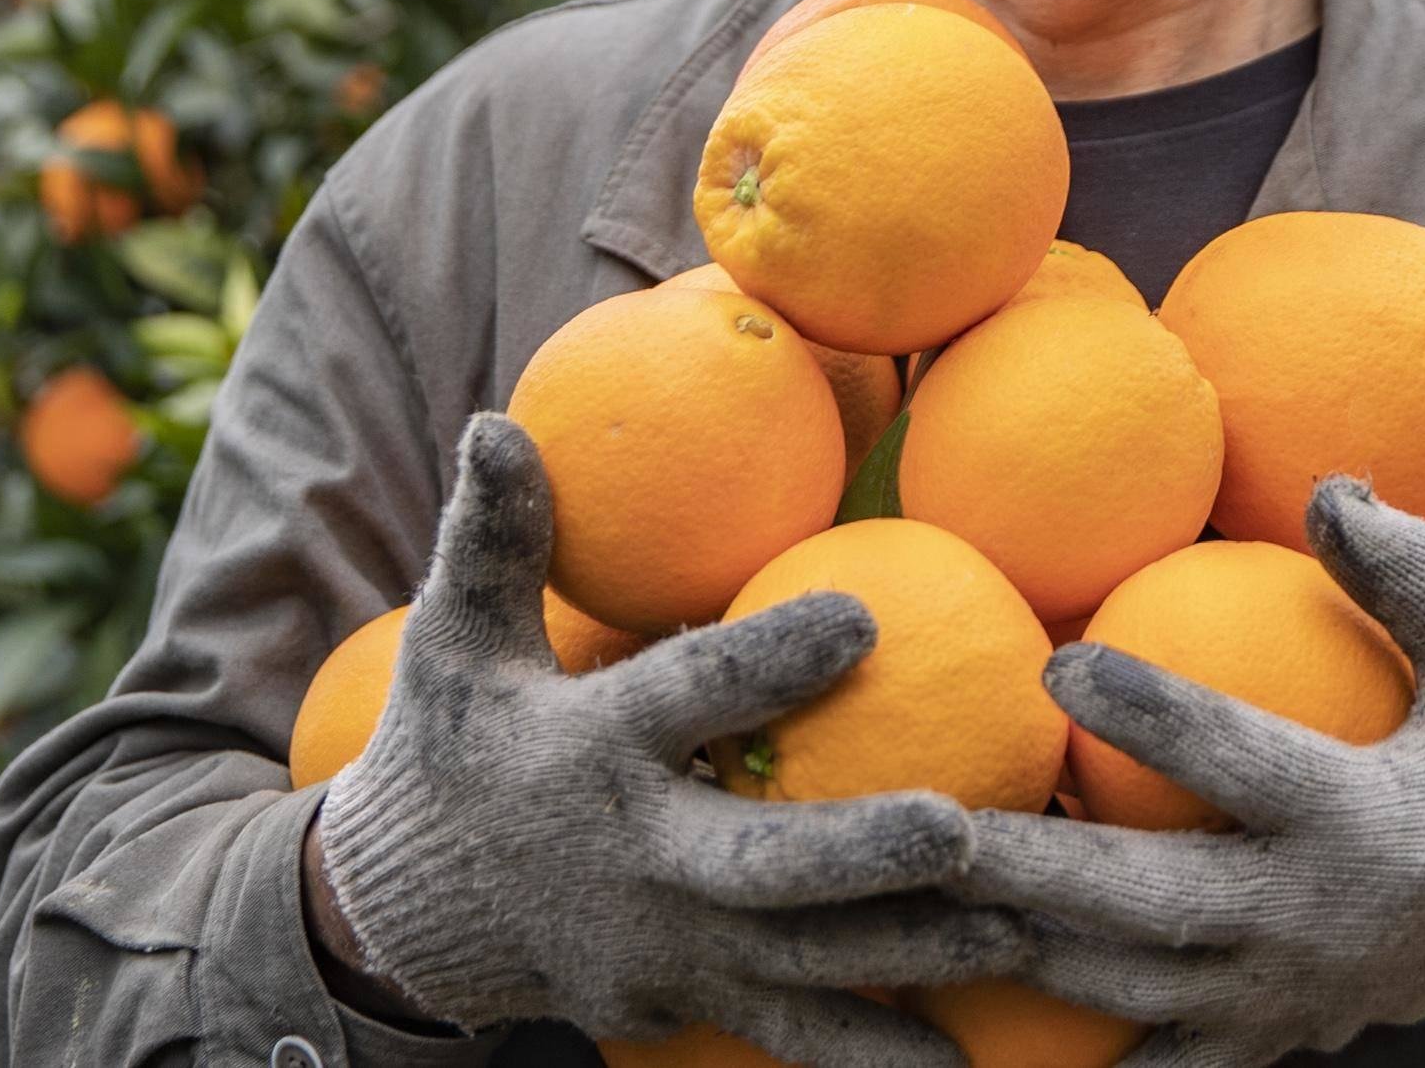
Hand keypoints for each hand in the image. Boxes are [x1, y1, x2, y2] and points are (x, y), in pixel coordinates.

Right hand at [312, 413, 1012, 1065]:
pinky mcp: (688, 1008)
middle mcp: (636, 860)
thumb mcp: (454, 641)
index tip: (860, 615)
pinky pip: (792, 1039)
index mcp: (588, 752)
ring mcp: (667, 950)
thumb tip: (498, 422)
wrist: (405, 916)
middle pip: (759, 864)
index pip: (684, 697)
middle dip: (857, 854)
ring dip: (911, 955)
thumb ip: (494, 538)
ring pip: (803, 963)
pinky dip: (874, 1058)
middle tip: (960, 829)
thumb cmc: (453, 746)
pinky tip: (968, 1067)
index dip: (764, 661)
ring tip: (1019, 934)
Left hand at [954, 475, 1424, 1065]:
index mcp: (1367, 822)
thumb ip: (1416, 574)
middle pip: (1146, 905)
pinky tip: (981, 1012)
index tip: (1054, 658)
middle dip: (1029, 872)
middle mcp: (1316, 923)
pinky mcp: (1278, 1035)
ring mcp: (1290, 997)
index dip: (1147, 711)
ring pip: (1130, 992)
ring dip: (1024, 951)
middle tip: (923, 825)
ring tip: (924, 899)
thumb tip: (1327, 489)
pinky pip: (1164, 1060)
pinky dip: (1079, 1051)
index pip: (1237, 761)